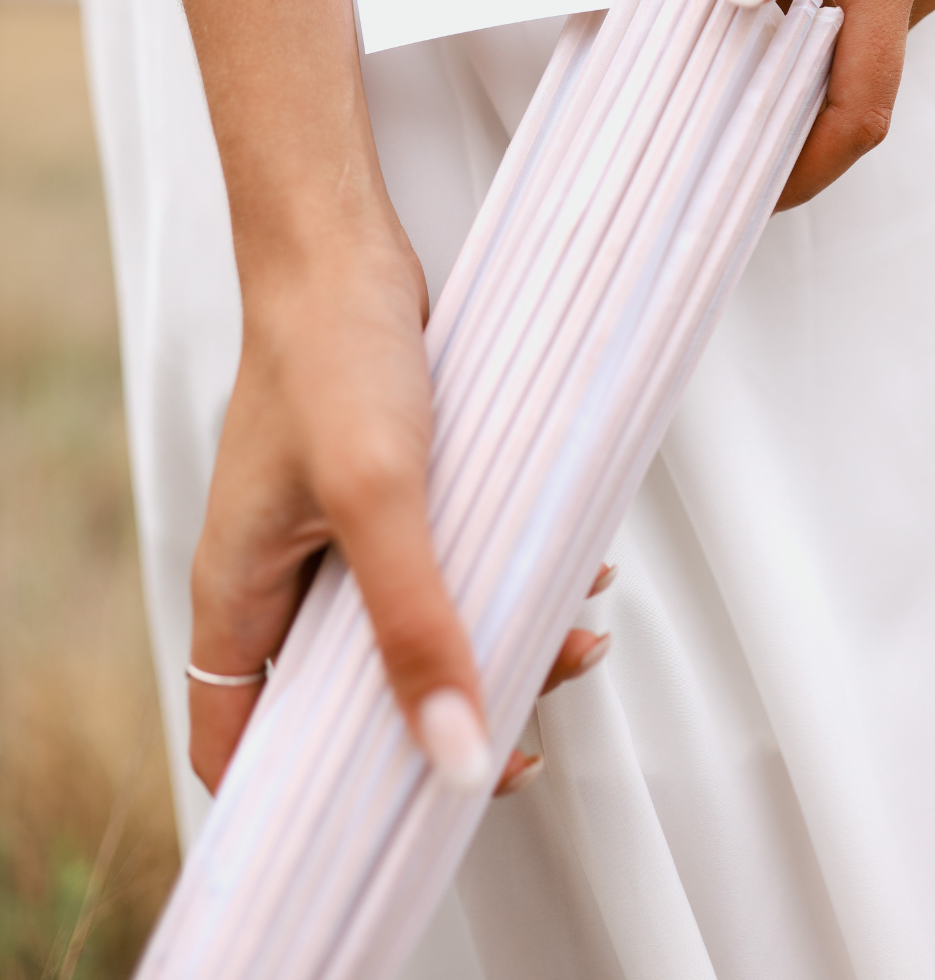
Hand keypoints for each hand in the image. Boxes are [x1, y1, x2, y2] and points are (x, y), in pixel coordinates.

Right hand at [188, 214, 609, 796]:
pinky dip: (496, 574)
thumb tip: (457, 754)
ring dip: (490, 637)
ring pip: (408, 626)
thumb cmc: (329, 353)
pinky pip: (440, 562)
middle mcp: (280, 576)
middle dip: (444, 712)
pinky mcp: (384, 492)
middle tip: (530, 709)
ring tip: (571, 627)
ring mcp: (332, 533)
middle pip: (348, 693)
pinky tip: (563, 561)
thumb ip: (414, 624)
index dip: (318, 795)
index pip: (246, 745)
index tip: (412, 810)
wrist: (342, 248)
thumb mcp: (377, 497)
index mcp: (240, 597)